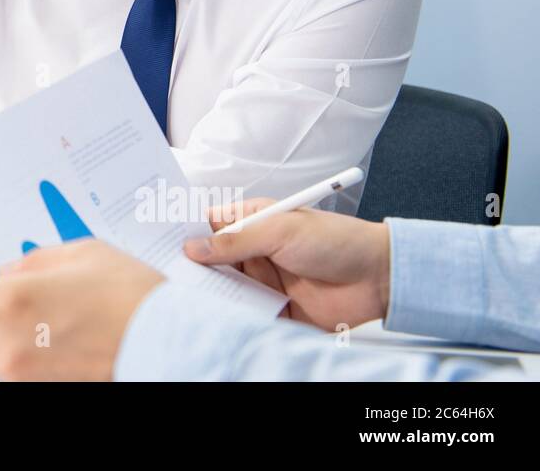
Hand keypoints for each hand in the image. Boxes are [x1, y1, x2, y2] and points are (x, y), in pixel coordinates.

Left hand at [0, 238, 164, 380]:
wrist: (172, 344)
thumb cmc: (131, 294)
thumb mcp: (80, 253)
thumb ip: (33, 260)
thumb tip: (7, 271)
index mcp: (10, 303)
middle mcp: (10, 346)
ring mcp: (28, 377)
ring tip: (24, 324)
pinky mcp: (48, 391)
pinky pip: (16, 378)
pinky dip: (20, 361)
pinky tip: (48, 341)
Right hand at [184, 198, 391, 330]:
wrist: (379, 278)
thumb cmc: (335, 240)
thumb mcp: (280, 231)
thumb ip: (235, 241)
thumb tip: (192, 248)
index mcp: (254, 222)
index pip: (210, 226)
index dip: (186, 233)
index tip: (160, 241)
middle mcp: (255, 251)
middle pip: (212, 261)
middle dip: (192, 267)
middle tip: (164, 273)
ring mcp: (264, 281)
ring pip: (225, 288)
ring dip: (209, 292)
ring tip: (181, 297)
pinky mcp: (275, 309)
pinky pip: (245, 313)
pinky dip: (231, 315)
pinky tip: (213, 318)